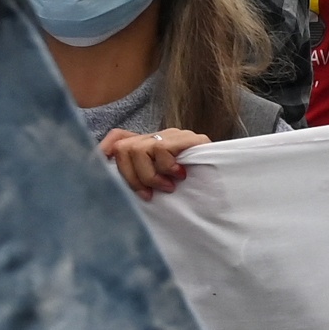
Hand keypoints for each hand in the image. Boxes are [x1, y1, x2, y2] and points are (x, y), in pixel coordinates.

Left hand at [99, 127, 214, 196]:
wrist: (223, 188)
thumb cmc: (186, 193)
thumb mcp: (153, 187)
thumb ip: (135, 180)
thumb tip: (106, 171)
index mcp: (147, 146)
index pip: (118, 137)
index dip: (104, 150)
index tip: (105, 169)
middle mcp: (158, 137)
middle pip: (123, 147)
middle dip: (133, 177)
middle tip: (149, 193)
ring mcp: (173, 136)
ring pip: (140, 149)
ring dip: (151, 175)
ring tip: (167, 186)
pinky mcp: (191, 139)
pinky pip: (161, 148)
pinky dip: (166, 167)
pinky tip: (179, 176)